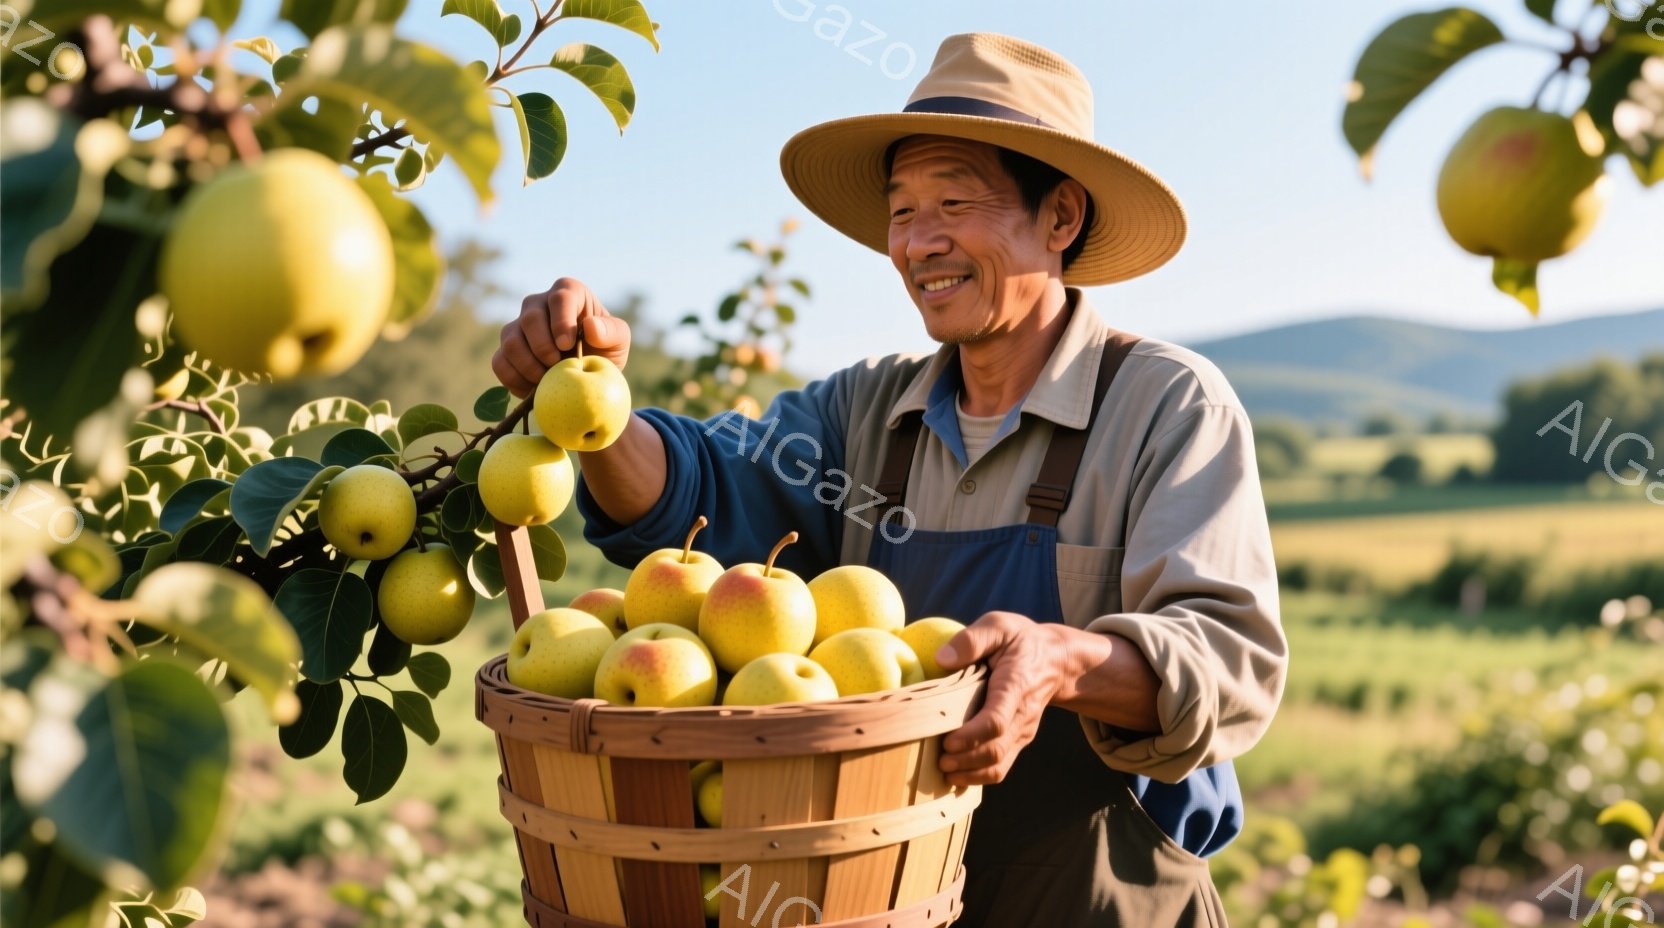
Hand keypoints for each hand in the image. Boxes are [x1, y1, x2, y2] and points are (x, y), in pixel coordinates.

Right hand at [492, 277, 631, 396]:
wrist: (585, 375)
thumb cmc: (604, 350)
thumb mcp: (618, 341)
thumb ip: (612, 332)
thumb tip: (590, 326)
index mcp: (568, 293)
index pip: (560, 297)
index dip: (561, 321)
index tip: (567, 345)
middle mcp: (538, 304)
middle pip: (530, 318)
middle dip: (543, 348)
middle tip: (558, 367)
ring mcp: (518, 326)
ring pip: (510, 340)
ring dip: (529, 366)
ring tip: (548, 380)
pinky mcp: (505, 350)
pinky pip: (499, 362)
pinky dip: (515, 380)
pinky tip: (533, 389)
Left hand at [933, 611, 1066, 786]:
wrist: (1056, 660)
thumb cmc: (1021, 641)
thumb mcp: (999, 626)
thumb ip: (972, 639)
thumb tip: (941, 658)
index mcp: (1015, 686)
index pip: (997, 721)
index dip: (971, 736)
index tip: (947, 741)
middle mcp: (1022, 715)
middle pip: (996, 750)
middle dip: (966, 761)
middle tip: (938, 760)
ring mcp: (1022, 731)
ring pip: (999, 765)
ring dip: (971, 774)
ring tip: (944, 771)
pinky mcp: (1018, 740)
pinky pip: (1001, 766)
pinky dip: (979, 777)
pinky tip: (956, 775)